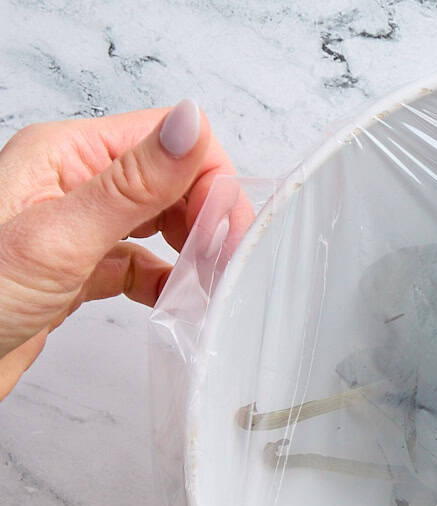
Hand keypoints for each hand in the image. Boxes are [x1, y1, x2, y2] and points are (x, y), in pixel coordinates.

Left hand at [0, 101, 240, 399]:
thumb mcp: (58, 238)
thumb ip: (131, 184)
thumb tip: (189, 122)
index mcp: (66, 154)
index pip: (167, 140)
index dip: (208, 179)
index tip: (226, 231)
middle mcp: (73, 182)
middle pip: (171, 179)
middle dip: (208, 216)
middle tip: (226, 263)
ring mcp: (76, 226)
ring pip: (161, 220)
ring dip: (192, 248)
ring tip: (209, 282)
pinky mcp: (79, 268)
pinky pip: (142, 263)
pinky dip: (167, 281)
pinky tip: (175, 299)